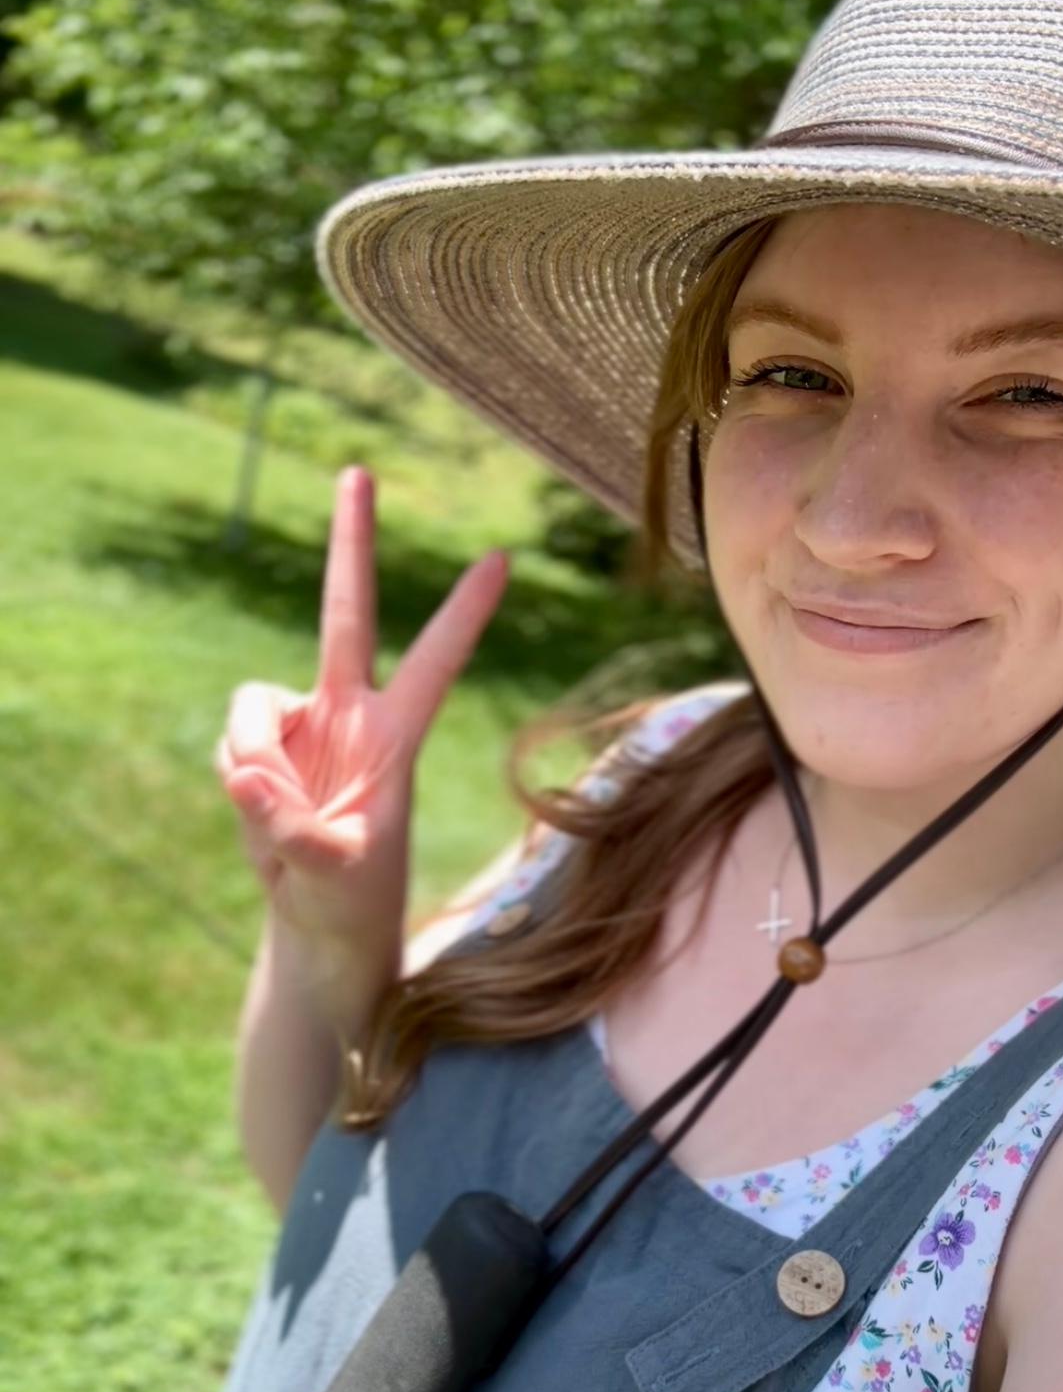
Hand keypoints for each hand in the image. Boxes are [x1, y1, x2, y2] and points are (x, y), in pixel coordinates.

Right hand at [213, 464, 509, 975]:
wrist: (319, 920)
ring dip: (251, 757)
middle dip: (351, 543)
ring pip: (253, 706)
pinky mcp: (261, 745)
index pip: (434, 663)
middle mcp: (350, 713)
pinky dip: (236, 778)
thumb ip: (294, 828)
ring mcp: (303, 724)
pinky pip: (231, 743)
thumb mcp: (333, 874)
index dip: (463, 613)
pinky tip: (260, 812)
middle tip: (359, 471)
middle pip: (348, 612)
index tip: (502, 558)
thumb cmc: (351, 900)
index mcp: (396, 737)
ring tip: (274, 812)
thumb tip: (245, 774)